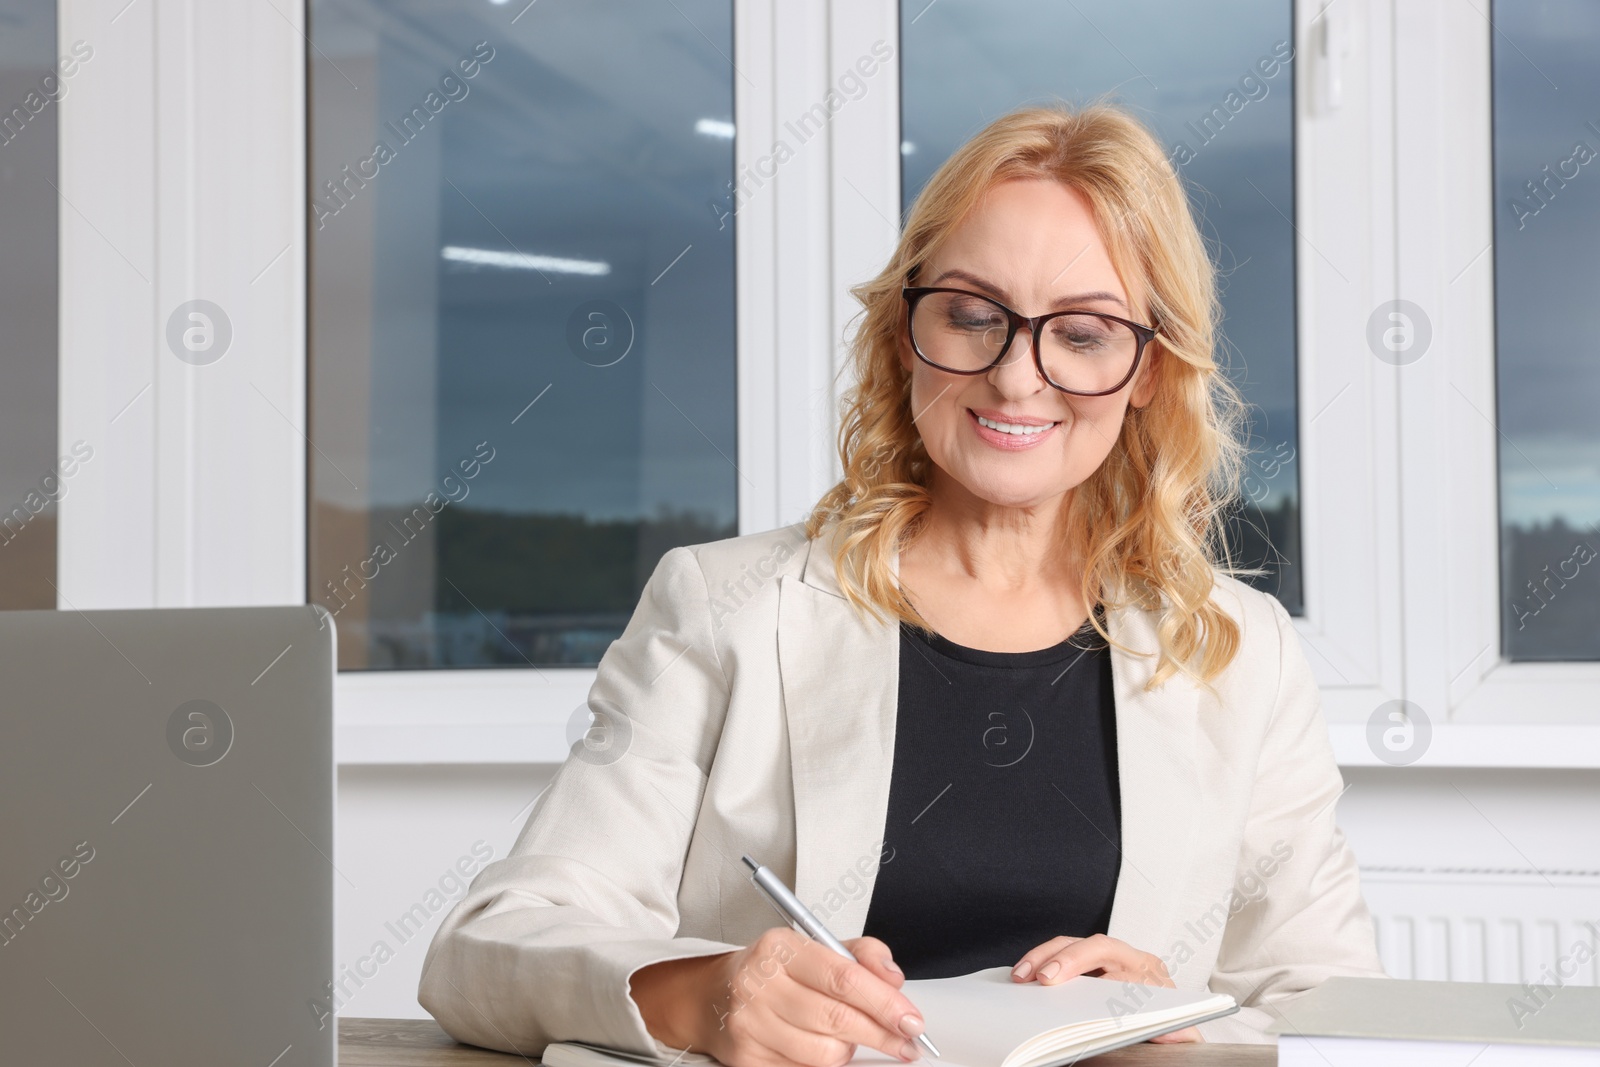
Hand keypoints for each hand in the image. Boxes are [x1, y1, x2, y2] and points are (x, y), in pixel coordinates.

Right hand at [630, 929, 928, 1066]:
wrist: (714, 997)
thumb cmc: (774, 971)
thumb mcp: (816, 947)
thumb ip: (861, 955)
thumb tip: (893, 978)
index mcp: (781, 948)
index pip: (843, 977)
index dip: (884, 1003)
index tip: (911, 1020)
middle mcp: (760, 984)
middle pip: (838, 1019)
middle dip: (882, 1035)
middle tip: (906, 1042)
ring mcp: (750, 1024)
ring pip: (826, 1053)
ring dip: (849, 1050)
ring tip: (848, 1037)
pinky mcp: (748, 1059)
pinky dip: (823, 1062)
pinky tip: (820, 1046)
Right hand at [1009, 933, 1202, 1043]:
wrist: (1172, 1025)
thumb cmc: (1167, 1029)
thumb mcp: (1178, 1037)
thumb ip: (1176, 1034)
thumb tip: (1171, 1031)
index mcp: (1153, 976)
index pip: (1122, 969)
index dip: (1094, 976)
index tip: (1070, 989)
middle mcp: (1133, 960)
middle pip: (1096, 946)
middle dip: (1065, 958)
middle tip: (1041, 976)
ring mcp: (1111, 958)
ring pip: (1075, 943)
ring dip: (1045, 955)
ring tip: (1023, 974)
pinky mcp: (1092, 961)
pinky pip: (1065, 951)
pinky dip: (1043, 959)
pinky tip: (1027, 972)